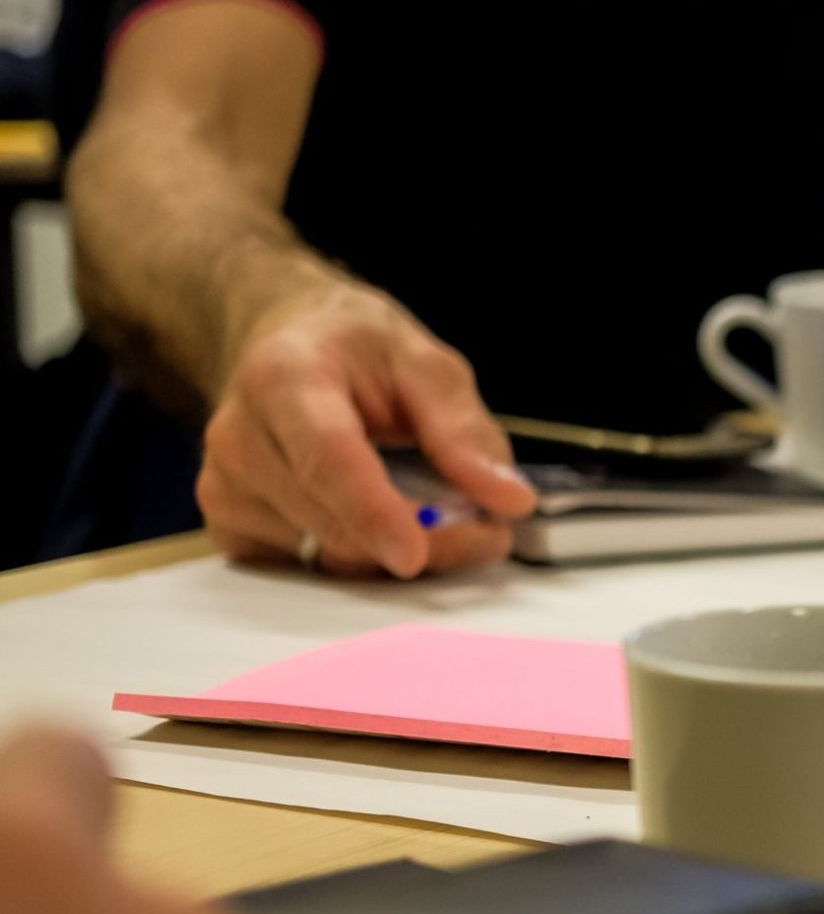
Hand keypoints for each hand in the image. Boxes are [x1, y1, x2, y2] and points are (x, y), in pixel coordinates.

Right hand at [200, 278, 535, 576]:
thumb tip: (510, 499)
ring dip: (395, 551)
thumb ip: (465, 431)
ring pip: (326, 554)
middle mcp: (237, 436)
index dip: (371, 512)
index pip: (326, 459)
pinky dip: (357, 557)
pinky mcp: (228, 523)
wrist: (284, 346)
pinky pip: (306, 568)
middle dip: (423, 542)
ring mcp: (222, 486)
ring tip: (430, 509)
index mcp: (283, 379)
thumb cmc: (356, 352)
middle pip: (333, 523)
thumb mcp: (425, 364)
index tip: (413, 556)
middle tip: (487, 529)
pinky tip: (372, 518)